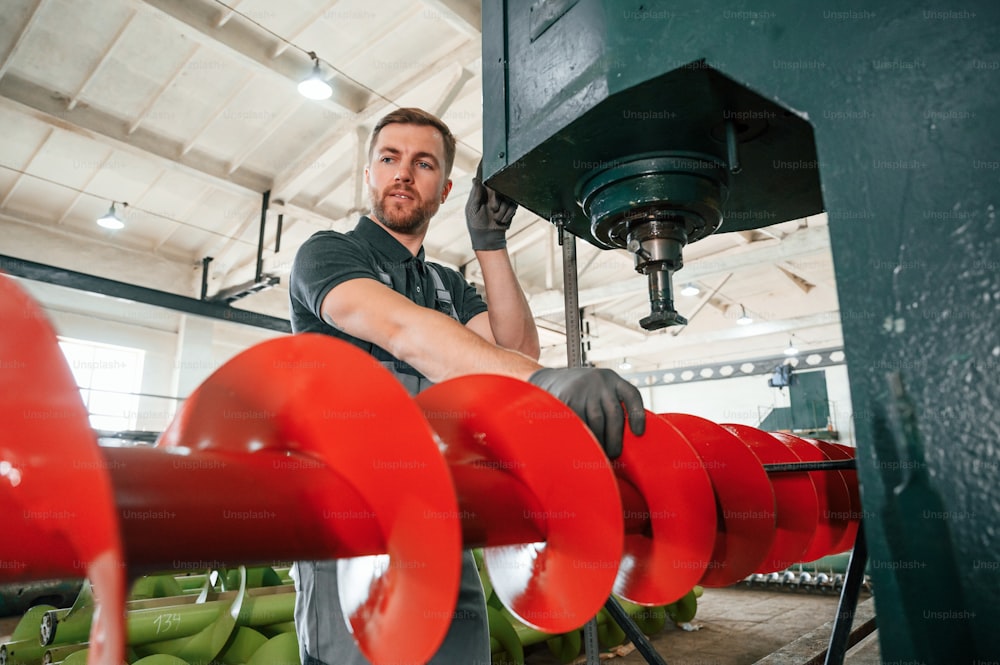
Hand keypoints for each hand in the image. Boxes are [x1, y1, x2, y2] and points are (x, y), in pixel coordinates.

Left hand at [465, 161, 516, 250]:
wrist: (488, 237)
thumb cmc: (476, 224)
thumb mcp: (472, 209)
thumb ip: (475, 193)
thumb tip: (476, 178)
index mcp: (481, 190)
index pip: (483, 175)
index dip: (485, 165)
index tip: (487, 156)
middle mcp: (492, 192)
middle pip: (498, 184)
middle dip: (496, 198)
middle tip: (492, 209)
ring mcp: (503, 198)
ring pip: (506, 195)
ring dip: (501, 208)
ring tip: (495, 216)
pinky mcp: (511, 204)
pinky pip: (513, 204)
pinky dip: (507, 213)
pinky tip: (500, 219)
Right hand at [528, 367, 646, 458]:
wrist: (549, 379)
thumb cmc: (581, 393)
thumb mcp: (599, 390)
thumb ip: (611, 405)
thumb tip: (626, 439)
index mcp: (613, 380)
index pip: (632, 395)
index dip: (637, 415)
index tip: (639, 433)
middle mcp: (601, 382)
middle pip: (615, 414)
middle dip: (615, 438)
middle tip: (614, 454)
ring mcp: (584, 389)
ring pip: (597, 421)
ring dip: (600, 440)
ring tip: (599, 452)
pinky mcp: (568, 397)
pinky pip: (580, 422)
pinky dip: (583, 436)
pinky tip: (585, 444)